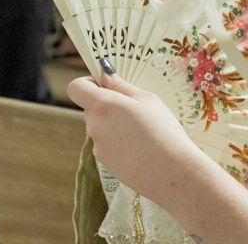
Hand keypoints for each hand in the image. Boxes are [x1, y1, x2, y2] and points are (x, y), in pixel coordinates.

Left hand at [69, 64, 212, 209]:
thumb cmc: (162, 130)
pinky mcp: (105, 164)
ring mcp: (98, 147)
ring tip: (143, 132)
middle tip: (136, 110)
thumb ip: (121, 86)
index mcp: (102, 106)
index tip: (106, 85)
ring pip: (101, 128)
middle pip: (92, 109)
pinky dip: (119, 143)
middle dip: (108, 106)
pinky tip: (141, 148)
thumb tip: (104, 74)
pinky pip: (108, 145)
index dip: (88, 83)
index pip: (76, 88)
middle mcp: (94, 126)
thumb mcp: (146, 99)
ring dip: (115, 126)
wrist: (171, 172)